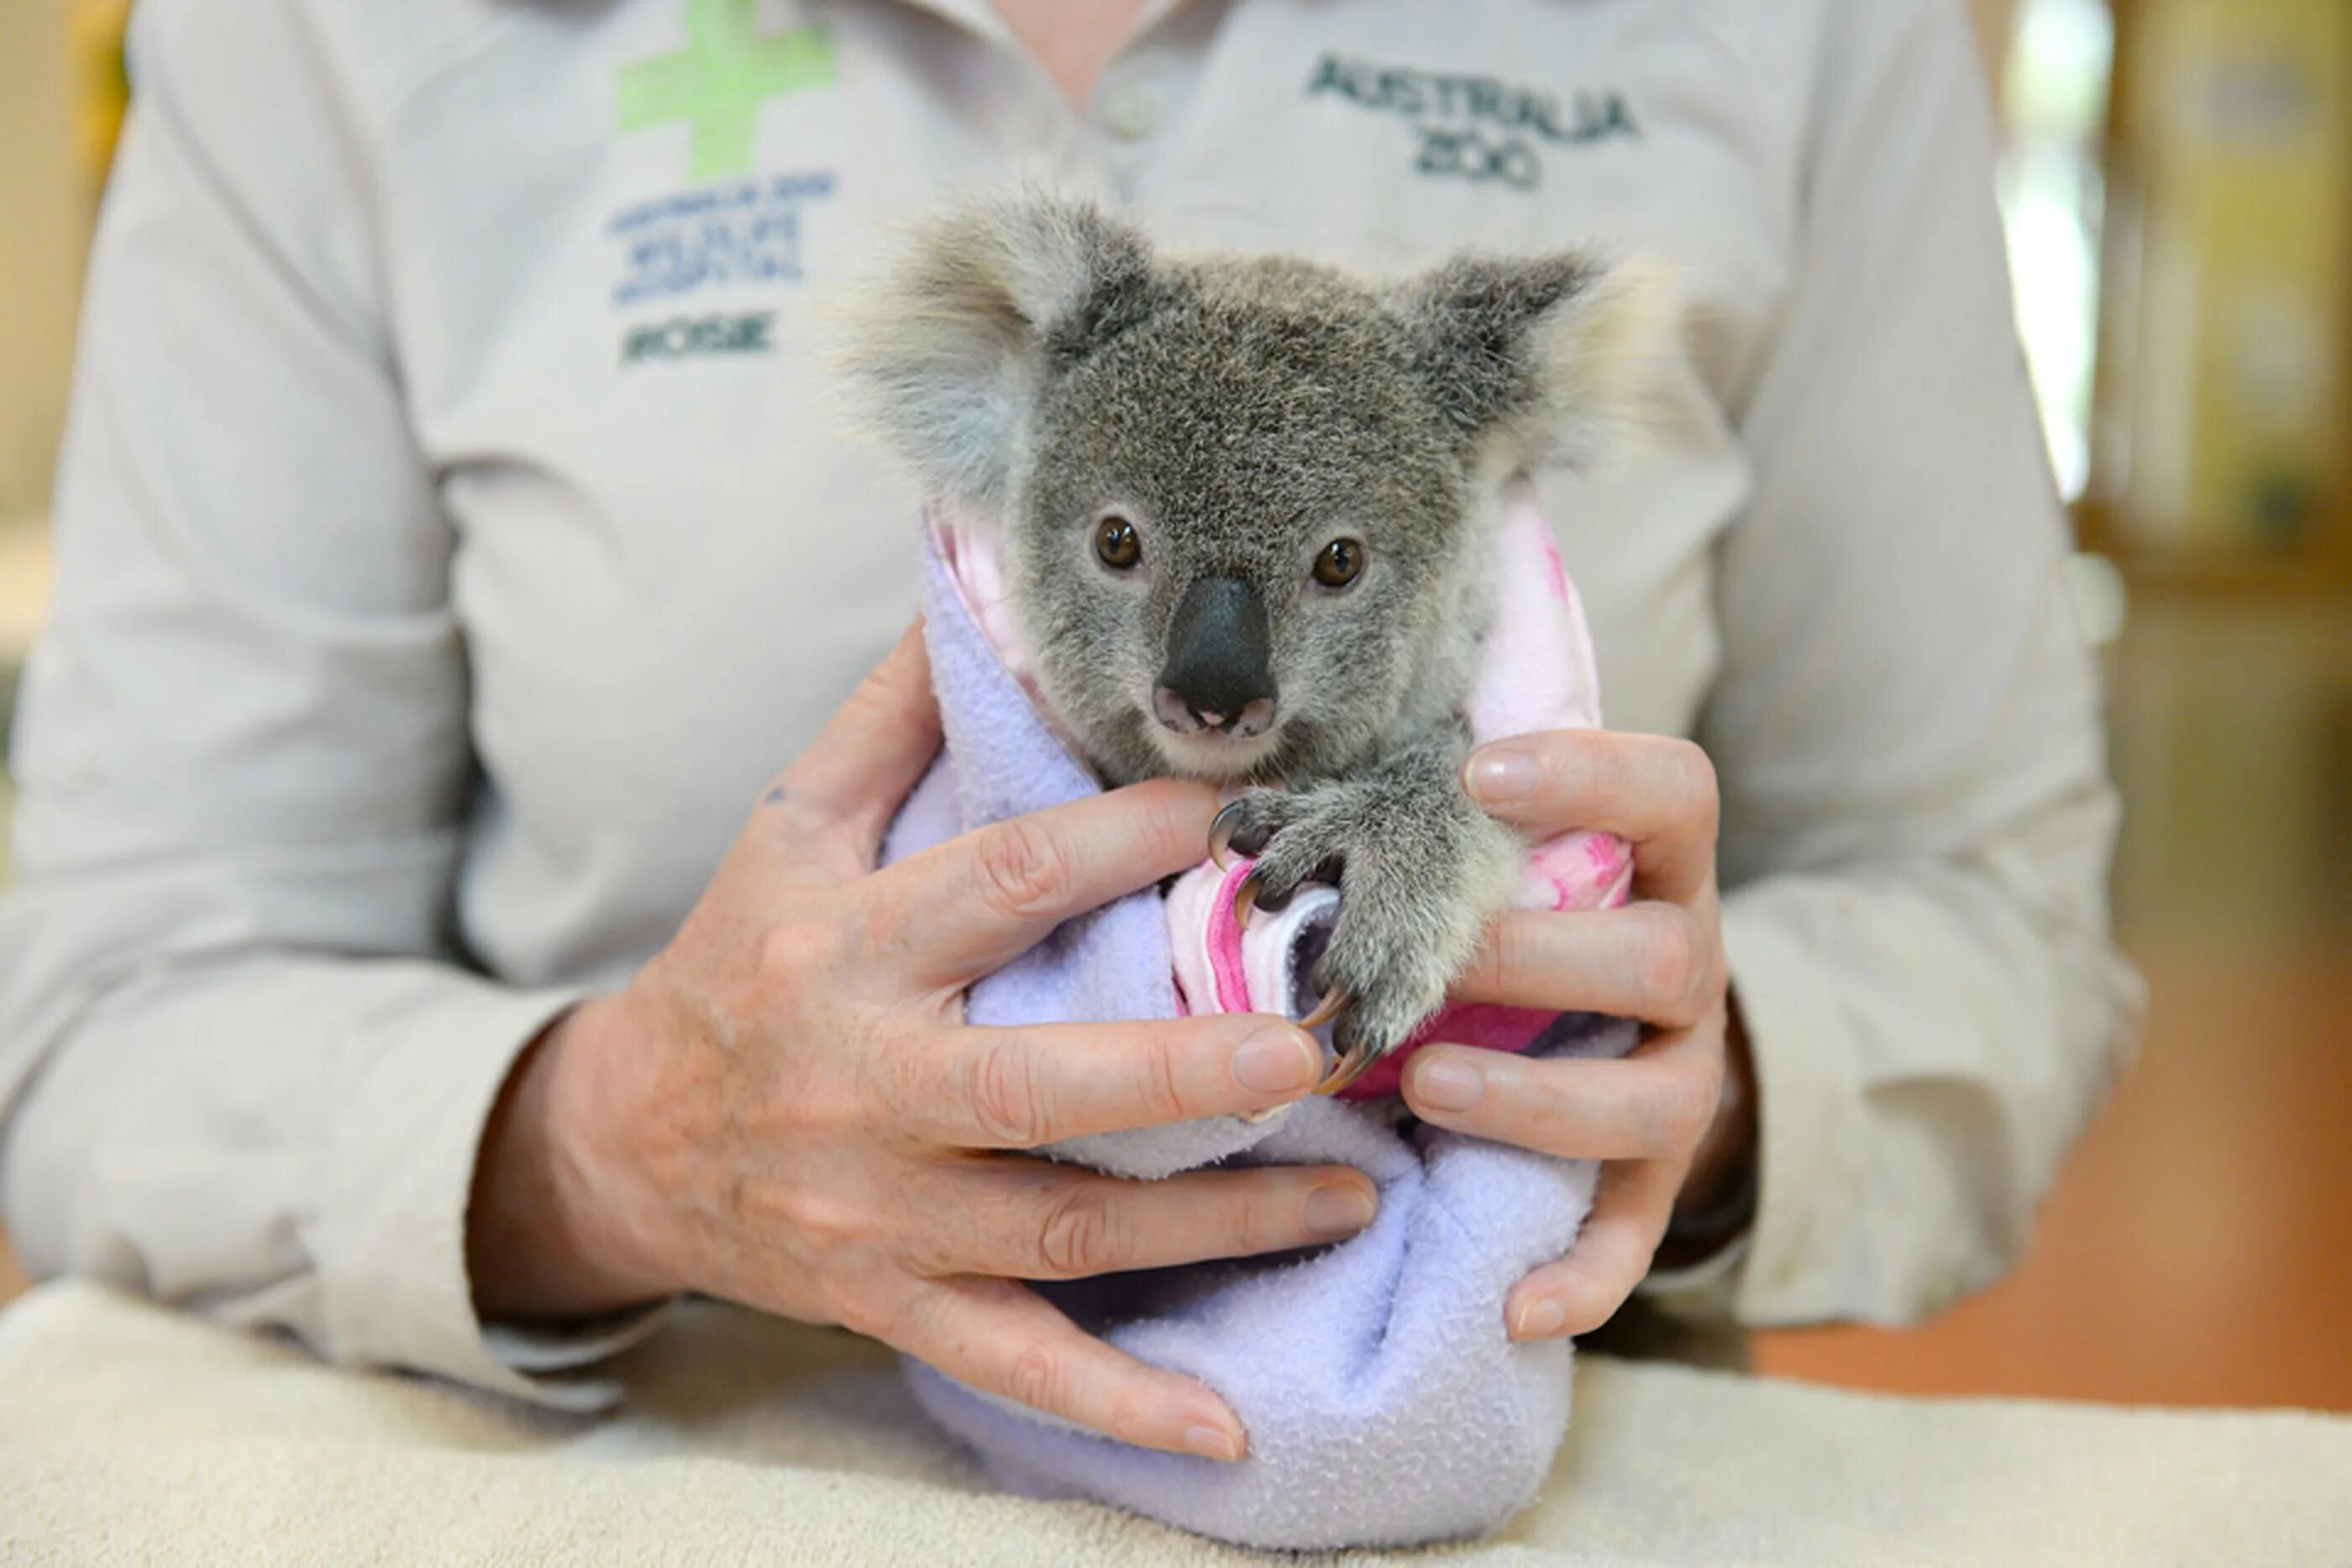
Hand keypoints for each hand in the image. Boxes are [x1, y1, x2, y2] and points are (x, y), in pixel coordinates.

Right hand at [468, 625, 1374, 1459]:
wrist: (627, 1141)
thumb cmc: (741, 959)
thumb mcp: (790, 826)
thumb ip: (894, 718)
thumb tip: (978, 583)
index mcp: (843, 945)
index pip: (1002, 885)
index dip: (1126, 840)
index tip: (1249, 807)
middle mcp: (863, 1085)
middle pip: (1037, 1084)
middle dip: (1185, 1069)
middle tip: (1321, 1040)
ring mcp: (880, 1213)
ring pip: (1061, 1229)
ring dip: (1216, 1224)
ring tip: (1356, 1192)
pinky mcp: (894, 1301)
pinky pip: (1016, 1361)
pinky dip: (1119, 1405)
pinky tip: (1231, 1429)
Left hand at [1398, 730, 1754, 1341]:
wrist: (1606, 1018)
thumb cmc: (1505, 909)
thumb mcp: (1485, 854)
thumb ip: (1416, 820)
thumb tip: (1243, 812)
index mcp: (1657, 866)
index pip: (1674, 792)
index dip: (1592, 775)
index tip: (1476, 772)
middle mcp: (1689, 968)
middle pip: (1663, 957)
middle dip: (1539, 961)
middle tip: (1431, 963)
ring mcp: (1680, 1077)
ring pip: (1652, 1100)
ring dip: (1538, 1098)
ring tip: (1427, 1086)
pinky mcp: (1653, 1177)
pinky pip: (1635, 1238)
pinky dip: (1583, 1278)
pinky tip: (1511, 1306)